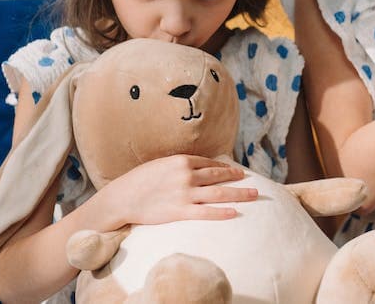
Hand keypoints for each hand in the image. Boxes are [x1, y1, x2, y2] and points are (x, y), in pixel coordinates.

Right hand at [102, 155, 257, 225]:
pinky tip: (234, 213)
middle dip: (237, 178)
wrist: (121, 198)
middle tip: (252, 181)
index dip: (224, 167)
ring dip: (238, 193)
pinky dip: (222, 212)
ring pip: (219, 193)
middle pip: (218, 176)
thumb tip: (194, 168)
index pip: (209, 163)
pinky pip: (206, 212)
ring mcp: (185, 194)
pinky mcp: (180, 211)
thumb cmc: (137, 181)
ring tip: (253, 195)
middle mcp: (186, 175)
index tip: (235, 171)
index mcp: (181, 161)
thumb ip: (178, 166)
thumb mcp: (159, 165)